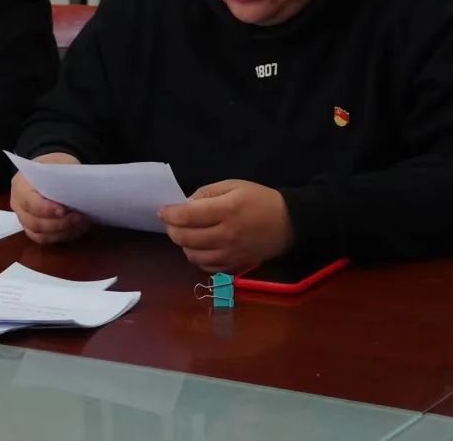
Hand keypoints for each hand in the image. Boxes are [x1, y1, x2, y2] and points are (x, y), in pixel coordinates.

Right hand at [10, 152, 89, 243]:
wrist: (51, 168)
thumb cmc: (54, 164)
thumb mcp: (59, 163)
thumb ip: (62, 179)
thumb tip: (74, 195)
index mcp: (20, 184)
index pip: (29, 202)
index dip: (46, 209)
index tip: (64, 210)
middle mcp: (18, 204)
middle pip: (33, 222)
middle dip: (57, 223)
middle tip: (78, 217)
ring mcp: (23, 218)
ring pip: (38, 234)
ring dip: (61, 232)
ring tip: (81, 224)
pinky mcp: (32, 227)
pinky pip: (44, 238)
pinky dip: (60, 236)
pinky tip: (76, 229)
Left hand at [159, 179, 294, 272]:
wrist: (289, 224)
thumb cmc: (260, 200)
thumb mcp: (234, 185)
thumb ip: (208, 192)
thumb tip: (186, 204)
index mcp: (226, 210)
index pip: (188, 216)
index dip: (170, 214)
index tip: (162, 211)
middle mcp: (226, 235)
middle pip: (186, 238)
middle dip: (172, 230)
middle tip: (171, 223)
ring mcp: (230, 254)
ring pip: (193, 256)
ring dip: (184, 245)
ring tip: (186, 235)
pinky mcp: (235, 266)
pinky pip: (207, 267)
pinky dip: (198, 258)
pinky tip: (200, 247)